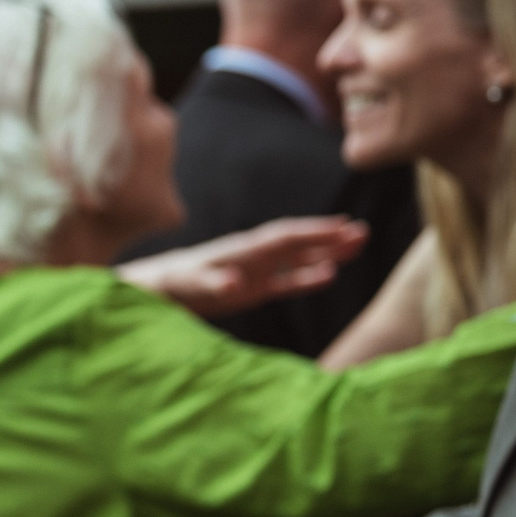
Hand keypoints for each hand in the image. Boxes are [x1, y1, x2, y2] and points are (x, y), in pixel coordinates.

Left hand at [116, 216, 365, 318]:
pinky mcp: (250, 289)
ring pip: (296, 259)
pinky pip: (285, 281)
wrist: (152, 289)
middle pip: (296, 242)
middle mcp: (250, 256)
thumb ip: (212, 284)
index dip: (312, 232)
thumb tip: (237, 283)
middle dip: (327, 237)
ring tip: (357, 246)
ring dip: (324, 253)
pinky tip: (329, 275)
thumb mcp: (189, 286)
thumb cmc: (169, 284)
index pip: (283, 237)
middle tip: (362, 232)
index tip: (342, 227)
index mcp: (240, 250)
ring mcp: (252, 271)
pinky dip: (307, 278)